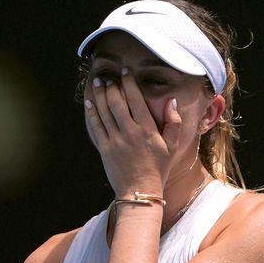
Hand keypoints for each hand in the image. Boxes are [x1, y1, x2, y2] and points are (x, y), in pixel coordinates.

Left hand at [85, 67, 182, 197]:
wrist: (139, 191)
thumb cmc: (158, 168)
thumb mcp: (172, 145)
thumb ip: (174, 122)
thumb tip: (172, 101)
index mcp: (147, 129)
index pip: (136, 99)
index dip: (129, 82)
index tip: (125, 71)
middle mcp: (130, 132)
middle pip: (117, 102)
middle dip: (111, 86)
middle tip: (108, 76)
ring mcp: (115, 140)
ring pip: (104, 111)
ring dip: (100, 94)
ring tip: (98, 82)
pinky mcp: (104, 149)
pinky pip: (96, 126)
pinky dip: (92, 111)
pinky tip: (89, 101)